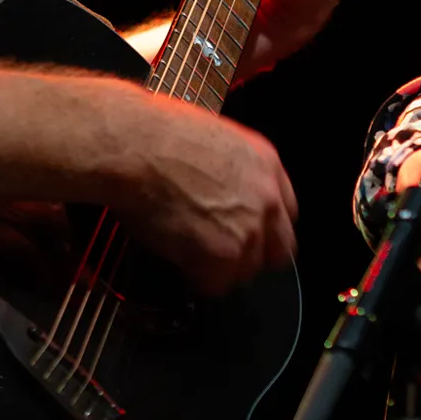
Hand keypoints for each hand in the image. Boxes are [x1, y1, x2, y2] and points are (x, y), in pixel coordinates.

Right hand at [108, 97, 298, 296]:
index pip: (286, 212)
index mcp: (266, 164)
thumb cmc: (156, 134)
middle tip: (219, 253)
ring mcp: (249, 230)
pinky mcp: (222, 256)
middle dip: (250, 256)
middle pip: (277, 250)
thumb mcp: (213, 139)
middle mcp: (267, 198)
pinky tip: (176, 258)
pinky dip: (195, 279)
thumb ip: (231, 171)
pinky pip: (214, 285)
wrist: (134, 147)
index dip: (263, 227)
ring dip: (219, 269)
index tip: (245, 232)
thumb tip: (221, 190)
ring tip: (188, 252)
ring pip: (244, 272)